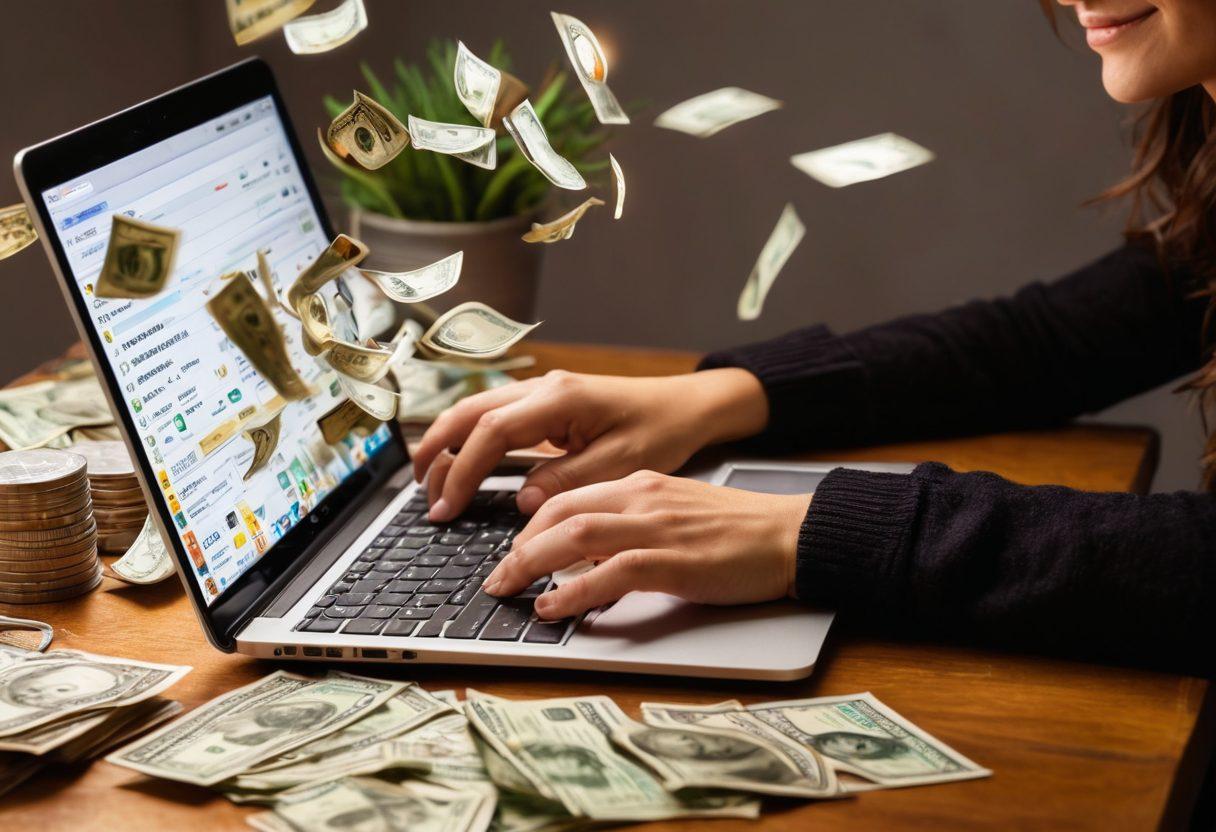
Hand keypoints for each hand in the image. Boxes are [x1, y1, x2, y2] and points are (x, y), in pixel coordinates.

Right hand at [413, 368, 766, 521]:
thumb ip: (567, 481)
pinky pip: (495, 417)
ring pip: (476, 410)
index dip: (462, 471)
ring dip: (448, 442)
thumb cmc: (661, 430)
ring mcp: (542, 391)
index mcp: (559, 398)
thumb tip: (521, 500)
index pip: (491, 433)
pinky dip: (470, 439)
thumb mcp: (621, 464)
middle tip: (421, 493)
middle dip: (437, 451)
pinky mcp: (547, 403)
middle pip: (469, 412)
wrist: (686, 405)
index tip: (448, 507)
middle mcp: (543, 387)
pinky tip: (462, 462)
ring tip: (429, 480)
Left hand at [482, 471, 811, 619]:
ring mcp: (657, 528)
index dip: (530, 525)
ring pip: (575, 536)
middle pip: (559, 512)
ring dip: (531, 564)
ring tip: (509, 590)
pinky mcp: (675, 561)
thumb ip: (631, 524)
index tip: (513, 552)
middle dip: (518, 546)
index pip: (568, 496)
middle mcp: (641, 498)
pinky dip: (575, 591)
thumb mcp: (674, 513)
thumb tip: (587, 554)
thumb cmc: (736, 531)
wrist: (790, 534)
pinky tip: (554, 607)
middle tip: (497, 578)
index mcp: (640, 484)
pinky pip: (612, 573)